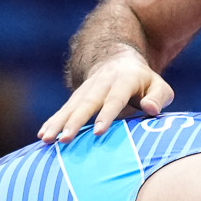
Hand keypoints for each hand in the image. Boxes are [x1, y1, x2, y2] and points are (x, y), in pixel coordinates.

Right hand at [37, 52, 172, 142]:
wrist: (118, 60)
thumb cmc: (144, 82)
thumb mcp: (158, 85)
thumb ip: (158, 97)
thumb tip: (151, 109)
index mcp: (124, 80)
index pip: (114, 99)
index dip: (106, 115)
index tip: (97, 132)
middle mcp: (101, 83)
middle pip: (86, 103)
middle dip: (74, 122)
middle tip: (64, 140)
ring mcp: (86, 89)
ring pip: (71, 106)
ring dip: (57, 123)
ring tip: (46, 139)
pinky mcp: (76, 97)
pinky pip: (63, 110)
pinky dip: (52, 122)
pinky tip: (42, 135)